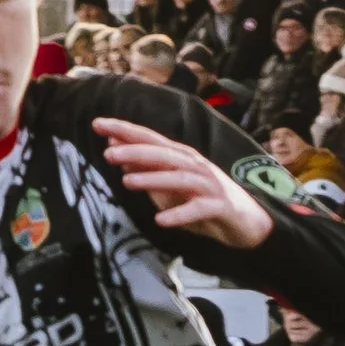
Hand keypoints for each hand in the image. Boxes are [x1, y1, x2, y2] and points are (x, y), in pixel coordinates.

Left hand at [94, 117, 273, 247]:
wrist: (246, 221)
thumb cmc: (204, 202)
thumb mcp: (170, 188)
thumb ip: (146, 172)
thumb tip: (117, 155)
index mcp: (180, 157)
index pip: (149, 139)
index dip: (124, 130)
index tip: (97, 124)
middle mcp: (194, 165)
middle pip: (163, 154)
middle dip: (135, 151)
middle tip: (108, 153)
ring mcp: (208, 185)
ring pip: (178, 178)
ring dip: (152, 179)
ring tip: (128, 182)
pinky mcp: (219, 206)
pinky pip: (197, 210)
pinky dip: (179, 214)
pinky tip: (160, 221)